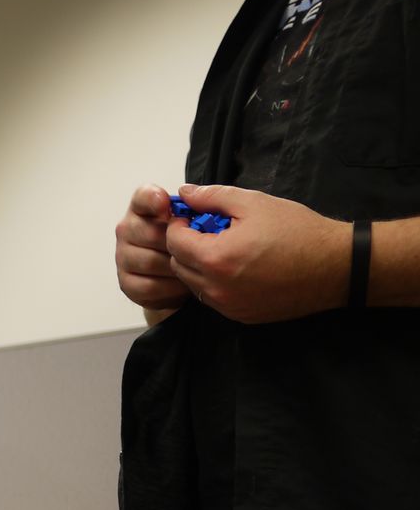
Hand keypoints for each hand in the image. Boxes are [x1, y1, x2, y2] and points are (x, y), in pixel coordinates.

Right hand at [115, 184, 190, 313]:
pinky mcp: (126, 283)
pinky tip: (181, 283)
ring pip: (150, 261)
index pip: (143, 197)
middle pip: (149, 233)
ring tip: (192, 267)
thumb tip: (194, 195)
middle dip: (175, 243)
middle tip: (195, 248)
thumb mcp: (198, 219)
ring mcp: (123, 257)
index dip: (154, 199)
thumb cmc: (188, 244)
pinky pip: (150, 285)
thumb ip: (199, 203)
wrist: (180, 278)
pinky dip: (170, 287)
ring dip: (175, 267)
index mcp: (143, 208)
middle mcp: (127, 229)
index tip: (167, 206)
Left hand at [166, 184, 351, 323]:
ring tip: (226, 248)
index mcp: (216, 258)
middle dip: (186, 245)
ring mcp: (228, 306)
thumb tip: (184, 193)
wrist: (336, 267)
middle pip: (178, 265)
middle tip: (210, 231)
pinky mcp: (240, 316)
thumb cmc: (297, 230)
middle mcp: (216, 288)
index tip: (193, 216)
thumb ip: (212, 196)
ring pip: (193, 284)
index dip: (179, 225)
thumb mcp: (253, 203)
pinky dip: (214, 282)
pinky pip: (212, 299)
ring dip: (198, 265)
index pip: (173, 241)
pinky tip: (238, 267)